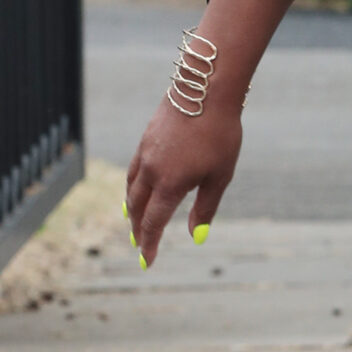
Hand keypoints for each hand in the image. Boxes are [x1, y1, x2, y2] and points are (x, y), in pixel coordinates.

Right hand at [123, 0, 305, 263]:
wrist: (205, 88)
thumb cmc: (220, 134)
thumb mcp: (220, 176)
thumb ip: (205, 207)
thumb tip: (196, 237)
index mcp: (169, 185)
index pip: (152, 223)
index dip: (148, 245)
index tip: (146, 262)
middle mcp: (151, 171)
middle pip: (136, 208)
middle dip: (137, 229)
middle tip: (138, 244)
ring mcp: (145, 152)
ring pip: (131, 187)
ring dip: (131, 207)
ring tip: (133, 219)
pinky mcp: (146, 138)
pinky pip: (134, 169)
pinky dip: (133, 184)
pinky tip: (141, 184)